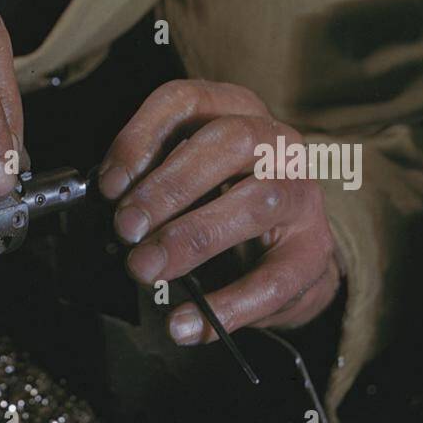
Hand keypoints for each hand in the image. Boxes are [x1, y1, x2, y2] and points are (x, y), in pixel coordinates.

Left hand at [97, 79, 340, 344]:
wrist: (288, 253)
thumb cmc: (222, 202)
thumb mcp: (185, 176)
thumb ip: (149, 176)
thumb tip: (111, 197)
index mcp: (234, 110)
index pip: (186, 100)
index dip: (141, 137)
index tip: (109, 184)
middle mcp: (275, 142)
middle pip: (227, 142)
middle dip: (169, 187)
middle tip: (126, 228)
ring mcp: (301, 193)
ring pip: (256, 204)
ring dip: (192, 238)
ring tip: (146, 269)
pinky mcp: (313, 252)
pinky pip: (273, 280)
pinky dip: (226, 305)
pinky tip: (185, 322)